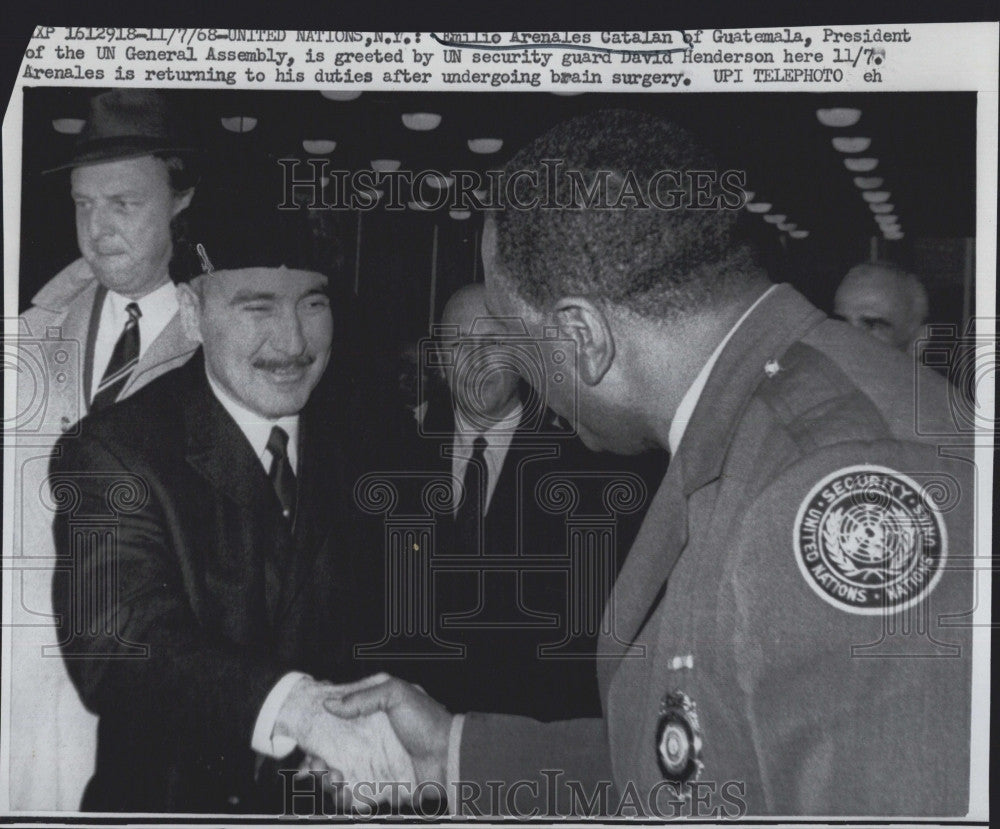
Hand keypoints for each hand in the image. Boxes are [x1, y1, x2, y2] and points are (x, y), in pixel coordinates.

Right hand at [322, 673, 452, 788]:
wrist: (450, 756)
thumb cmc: (427, 721)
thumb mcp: (397, 694)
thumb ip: (363, 697)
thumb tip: (330, 704)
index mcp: (368, 715)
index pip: (334, 721)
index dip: (317, 729)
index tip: (305, 738)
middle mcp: (366, 740)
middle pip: (329, 752)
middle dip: (315, 760)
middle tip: (314, 766)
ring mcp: (370, 764)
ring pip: (336, 775)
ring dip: (325, 779)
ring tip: (331, 779)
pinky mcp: (377, 786)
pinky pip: (352, 794)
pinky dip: (342, 797)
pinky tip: (341, 791)